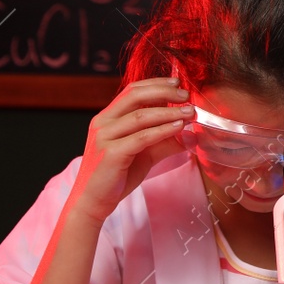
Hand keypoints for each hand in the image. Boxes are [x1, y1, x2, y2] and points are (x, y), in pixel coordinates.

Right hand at [67, 78, 191, 224]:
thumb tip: (190, 132)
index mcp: (107, 118)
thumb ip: (163, 140)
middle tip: (186, 94)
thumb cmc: (116, 176)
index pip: (131, 91)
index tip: (178, 83)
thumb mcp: (144, 153)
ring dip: (168, 112)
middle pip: (135, 97)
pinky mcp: (110, 154)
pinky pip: (141, 137)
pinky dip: (162, 130)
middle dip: (163, 92)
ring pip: (140, 116)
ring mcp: (104, 137)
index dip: (155, 84)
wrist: (93, 201)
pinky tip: (178, 127)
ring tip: (189, 112)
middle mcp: (103, 123)